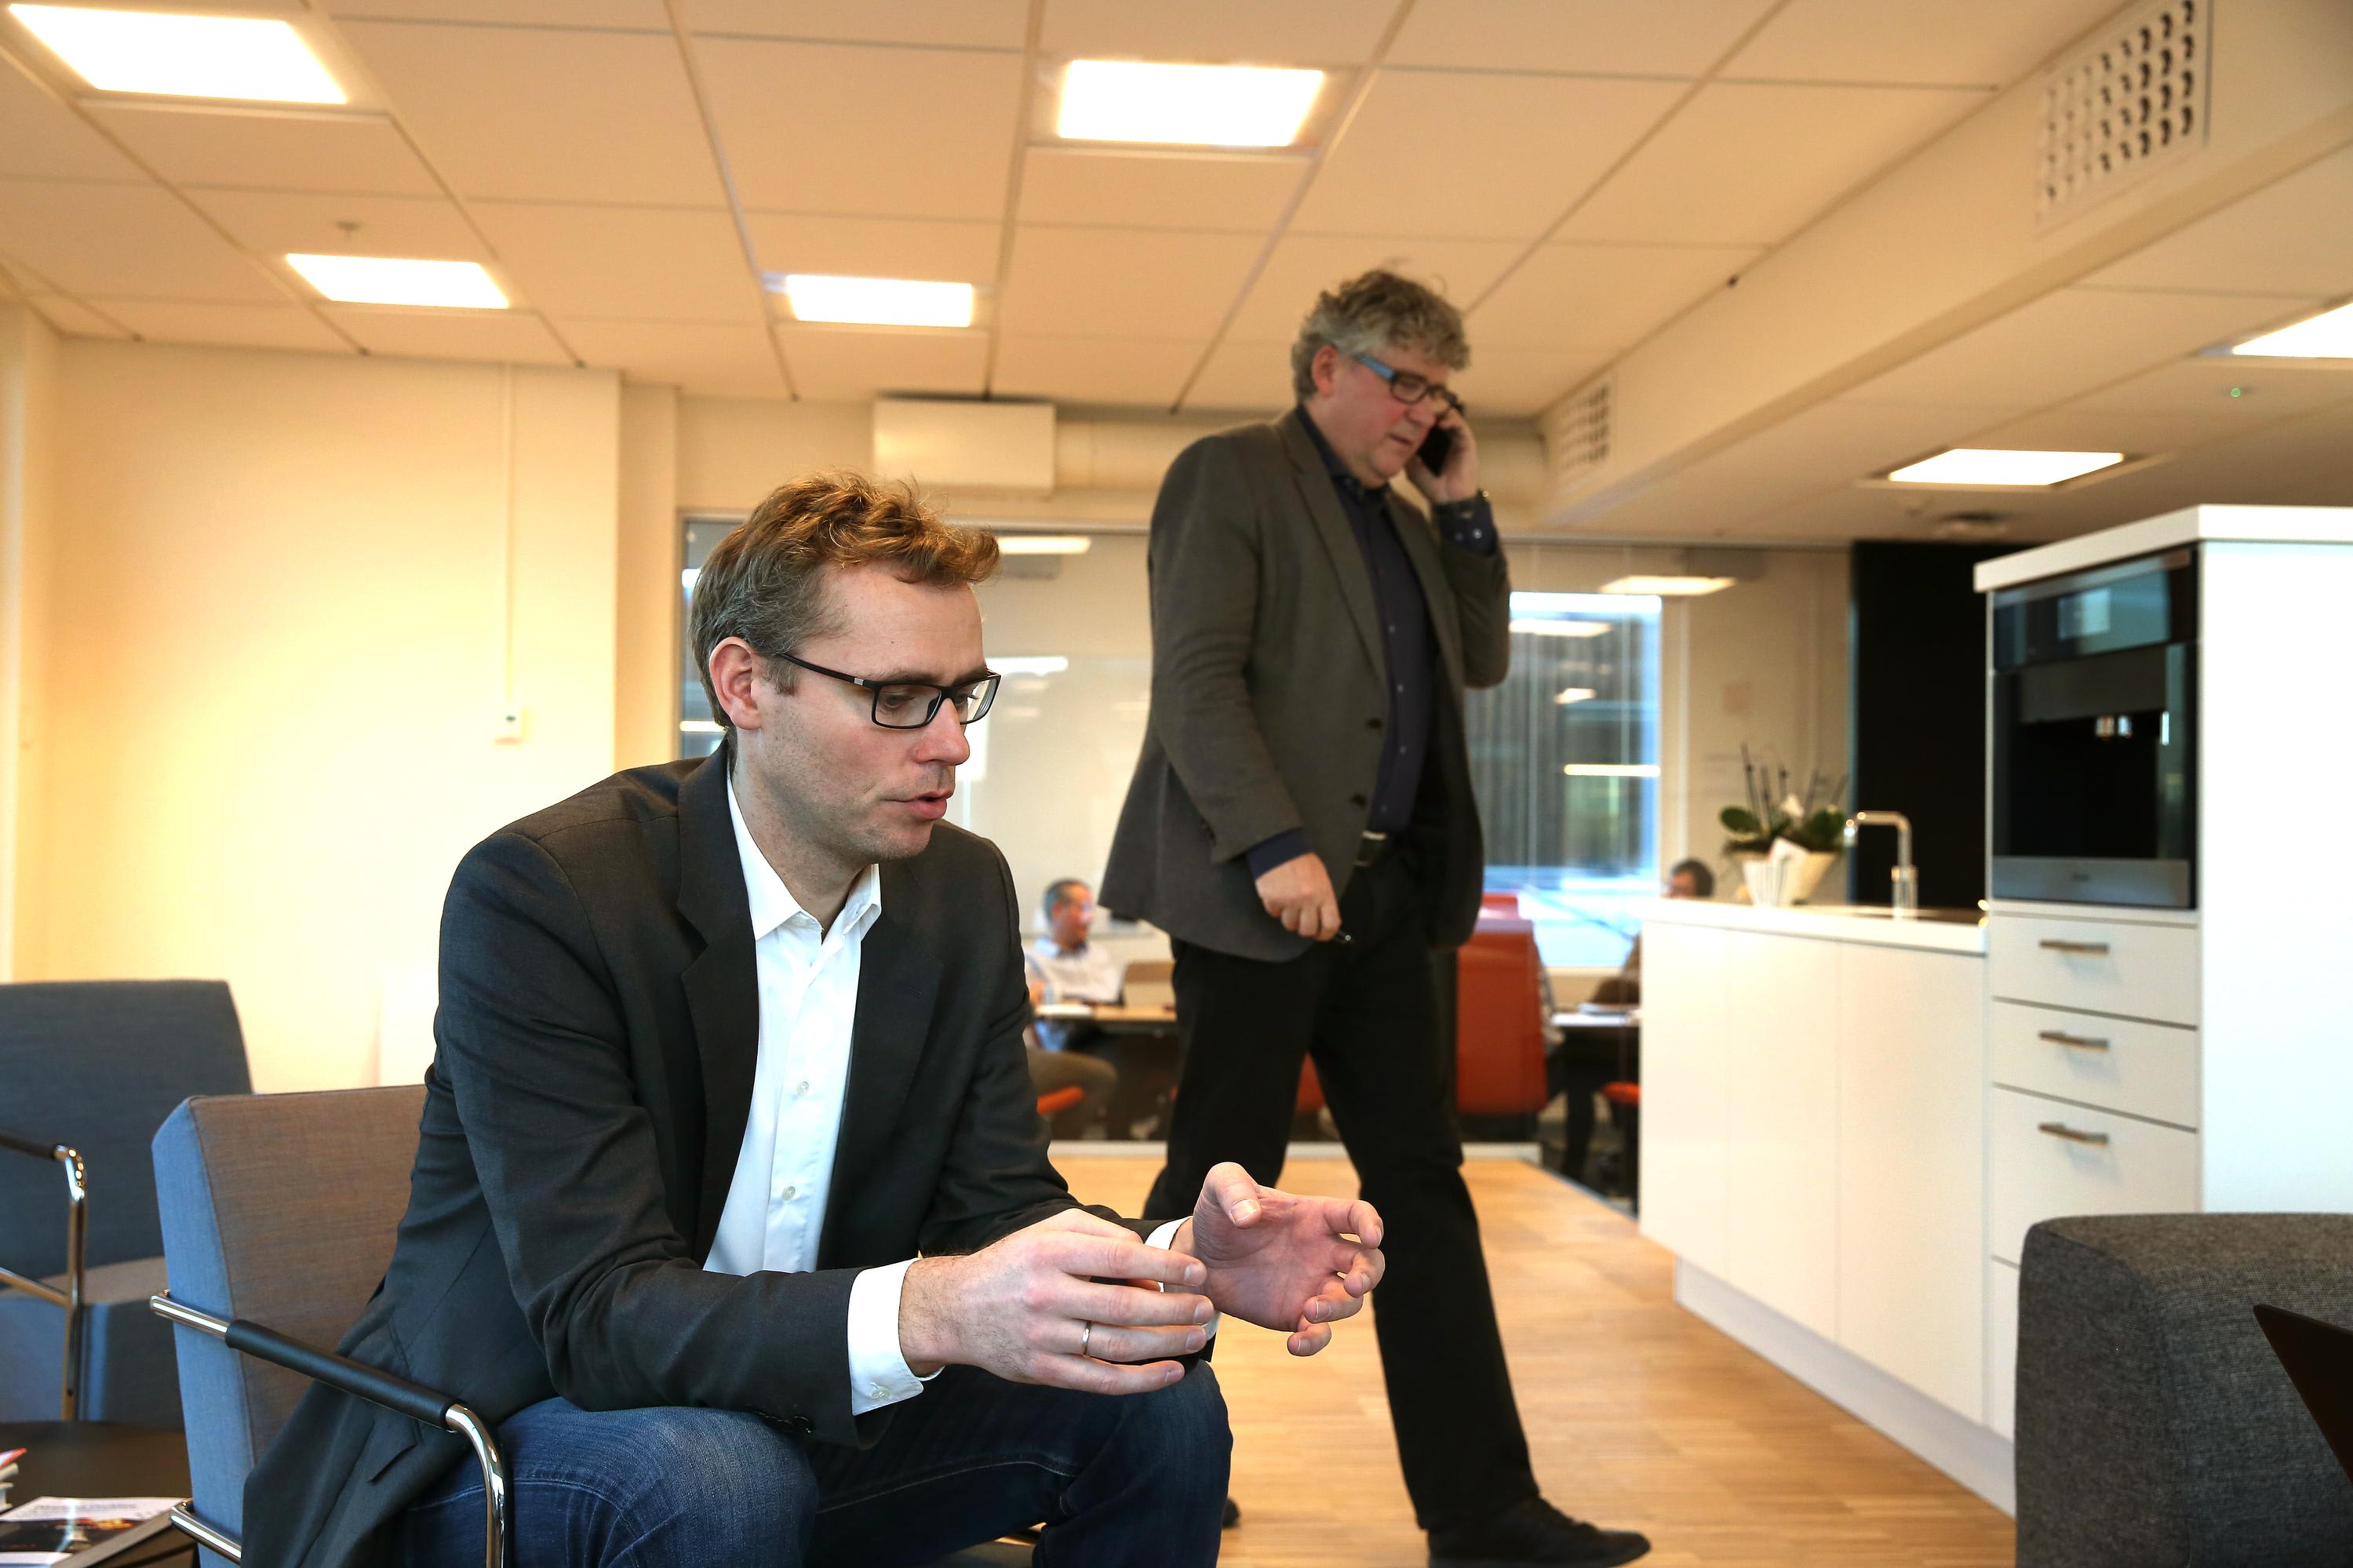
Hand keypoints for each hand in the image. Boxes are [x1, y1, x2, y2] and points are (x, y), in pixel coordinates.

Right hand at [899, 1209, 1214, 1394]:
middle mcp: (1046, 1295)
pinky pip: (1100, 1381)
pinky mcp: (1042, 1371)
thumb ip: (1101, 1234)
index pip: (1120, 1258)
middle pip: (1125, 1306)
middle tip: (1208, 1307)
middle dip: (1175, 1309)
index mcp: (1050, 1253)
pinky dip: (1140, 1381)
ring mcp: (1043, 1337)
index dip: (1166, 1267)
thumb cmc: (1016, 1262)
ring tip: (1198, 1337)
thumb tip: (1150, 1262)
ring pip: (1118, 1346)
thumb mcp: (1050, 1230)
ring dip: (1166, 1345)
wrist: (956, 1308)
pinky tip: (1170, 1373)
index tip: (1198, 1272)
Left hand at [1175, 1163, 1383, 1356]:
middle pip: (1368, 1262)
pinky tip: (1294, 1344)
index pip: (1356, 1215)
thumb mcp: (1219, 1186)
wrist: (1197, 1258)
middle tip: (1354, 1285)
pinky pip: (1318, 1332)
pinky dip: (1314, 1341)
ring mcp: (1312, 1286)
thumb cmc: (1218, 1216)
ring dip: (1339, 1308)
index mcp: (1314, 1216)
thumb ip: (1233, 1188)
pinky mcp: (1295, 1315)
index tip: (1372, 1236)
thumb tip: (1248, 1216)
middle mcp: (1322, 1252)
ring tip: (1310, 1310)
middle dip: (1369, 1274)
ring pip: (1349, 1302)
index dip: (1371, 1223)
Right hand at [1255, 852, 1339, 940]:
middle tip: (1303, 921)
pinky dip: (1276, 909)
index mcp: (1324, 894)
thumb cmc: (1301, 861)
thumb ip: (1324, 899)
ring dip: (1290, 918)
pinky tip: (1278, 896)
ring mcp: (1289, 901)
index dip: (1326, 934)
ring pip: (1290, 925)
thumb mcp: (1321, 878)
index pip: (1330, 925)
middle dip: (1305, 928)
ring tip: (1289, 905)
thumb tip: (1325, 919)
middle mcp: (1308, 900)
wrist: (1280, 847)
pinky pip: (1274, 914)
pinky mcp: (1273, 900)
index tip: (1321, 935)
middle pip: (1308, 930)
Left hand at [1405, 405, 1478, 504]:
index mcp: (1432, 440)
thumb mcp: (1412, 467)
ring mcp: (1457, 437)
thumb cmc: (1430, 485)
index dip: (1418, 411)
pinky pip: (1461, 425)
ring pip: (1450, 414)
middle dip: (1428, 406)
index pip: (1426, 419)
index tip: (1407, 408)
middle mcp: (1445, 435)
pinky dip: (1452, 420)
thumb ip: (1406, 452)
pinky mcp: (1467, 441)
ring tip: (1429, 409)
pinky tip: (1442, 422)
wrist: (1448, 500)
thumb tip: (1395, 436)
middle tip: (1418, 403)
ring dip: (1440, 409)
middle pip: (1438, 413)